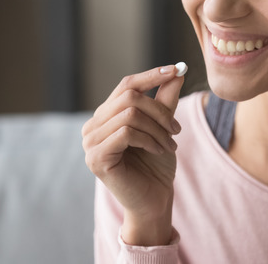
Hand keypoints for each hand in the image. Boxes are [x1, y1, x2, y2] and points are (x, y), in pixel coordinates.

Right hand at [82, 64, 185, 244]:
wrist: (154, 199)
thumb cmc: (156, 164)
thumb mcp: (163, 126)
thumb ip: (165, 100)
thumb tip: (177, 71)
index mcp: (106, 116)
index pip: (126, 84)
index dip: (151, 75)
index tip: (176, 69)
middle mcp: (92, 126)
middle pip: (130, 97)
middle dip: (160, 111)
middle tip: (177, 130)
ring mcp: (90, 142)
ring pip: (130, 114)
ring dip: (158, 128)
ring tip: (171, 144)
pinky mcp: (96, 158)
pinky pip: (126, 133)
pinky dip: (149, 139)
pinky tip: (158, 151)